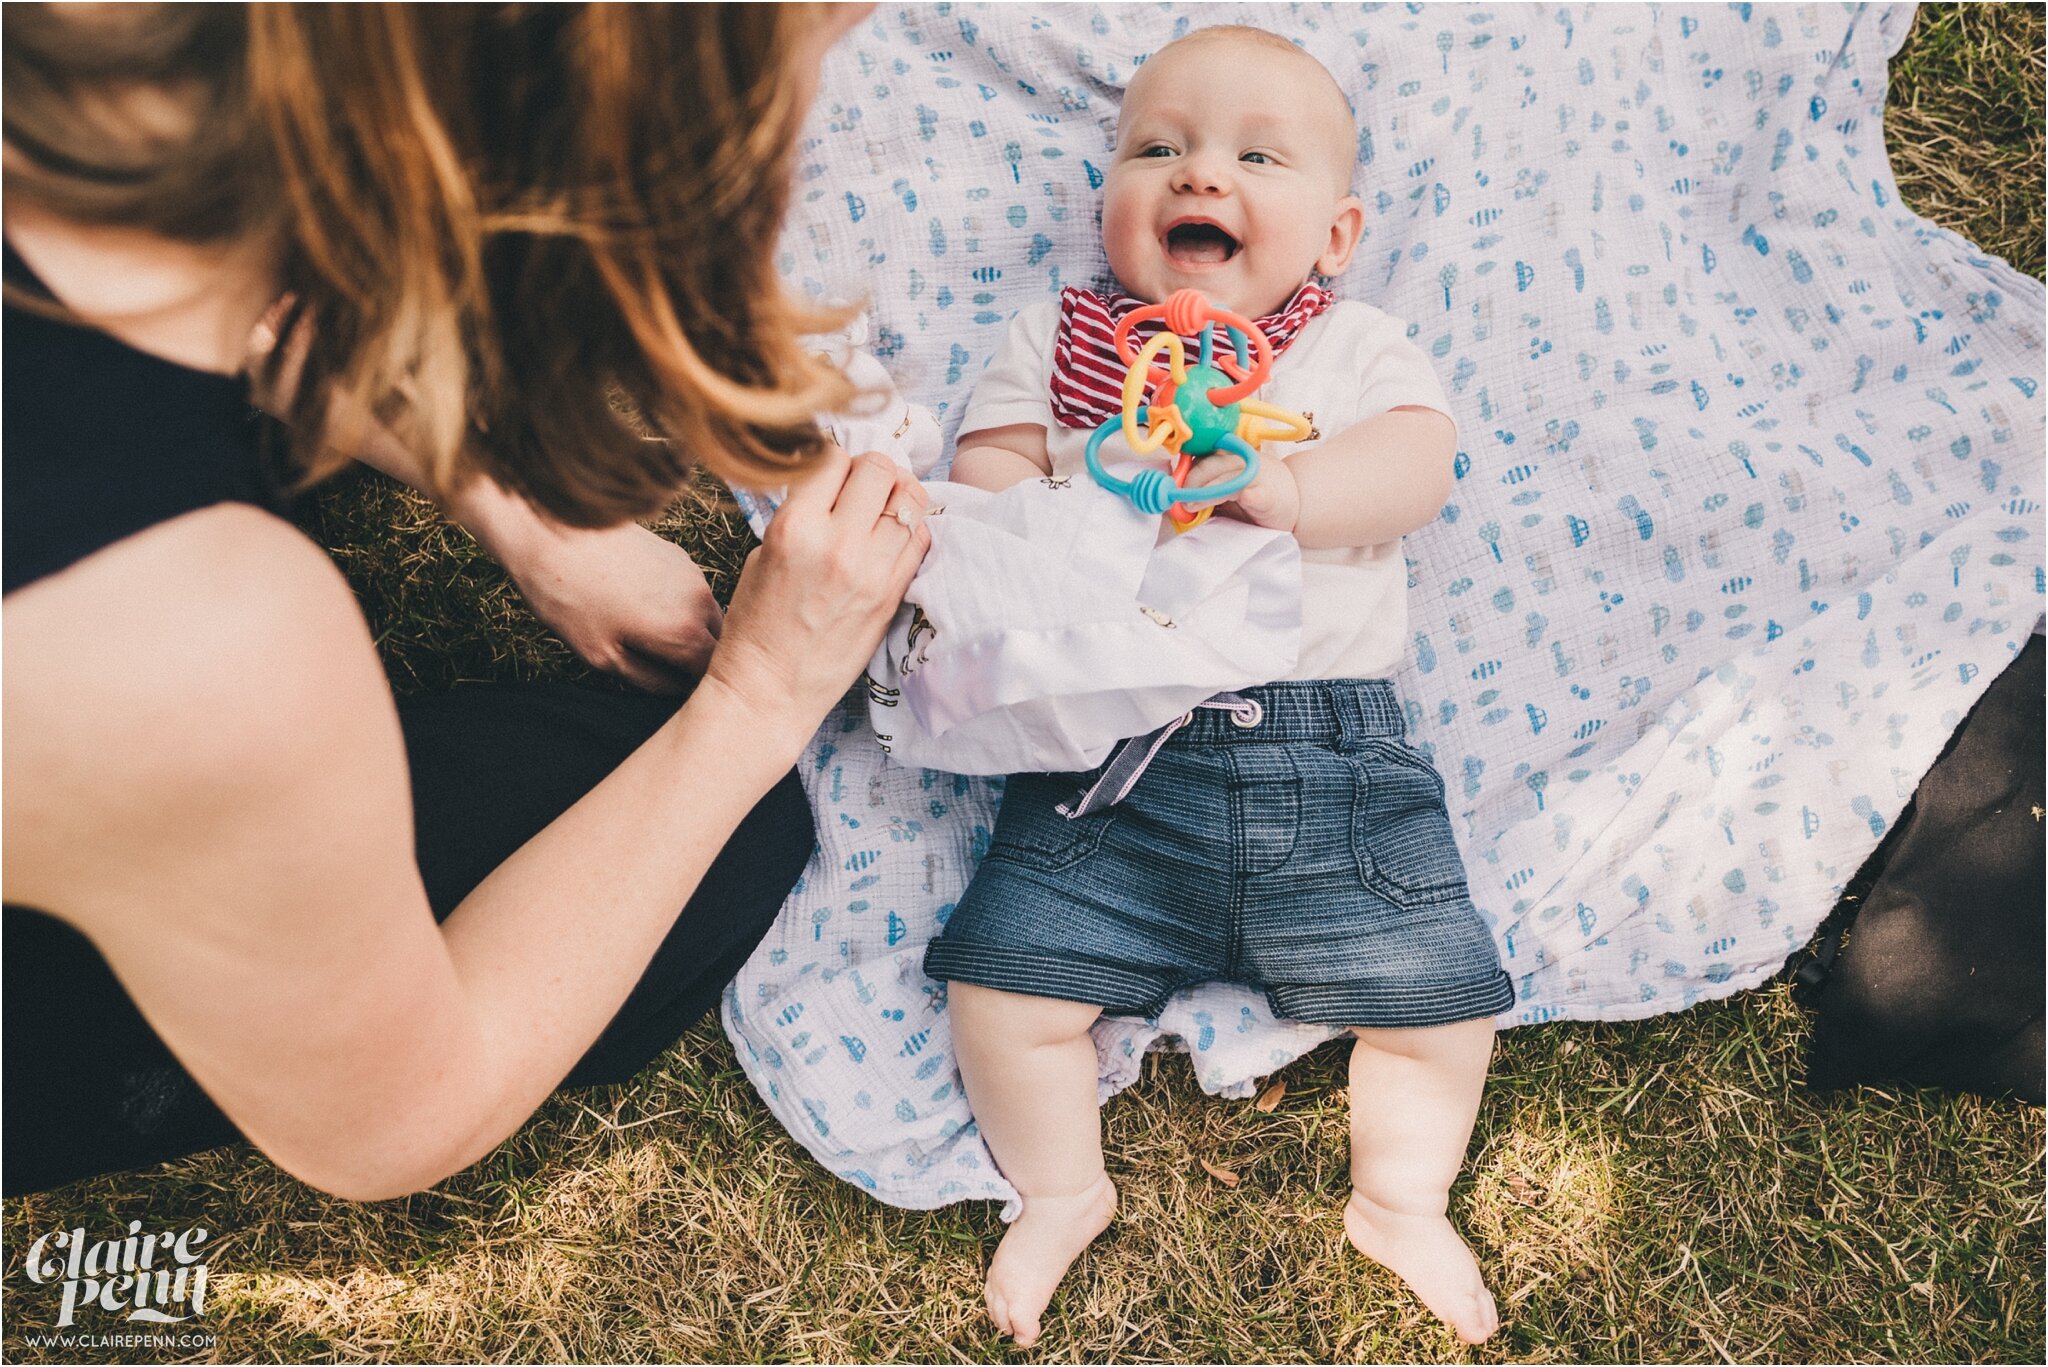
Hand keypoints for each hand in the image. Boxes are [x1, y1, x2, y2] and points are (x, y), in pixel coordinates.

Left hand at [497, 518, 724, 692]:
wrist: (551, 532)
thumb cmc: (569, 599)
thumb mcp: (602, 657)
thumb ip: (649, 680)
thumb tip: (676, 688)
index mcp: (685, 631)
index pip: (711, 673)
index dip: (692, 686)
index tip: (667, 686)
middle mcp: (700, 599)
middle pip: (717, 644)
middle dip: (696, 659)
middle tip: (656, 663)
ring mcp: (691, 573)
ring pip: (708, 616)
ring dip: (691, 631)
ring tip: (647, 632)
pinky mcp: (679, 555)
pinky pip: (692, 592)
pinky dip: (680, 605)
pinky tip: (641, 603)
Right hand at [703, 448, 931, 734]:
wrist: (770, 691)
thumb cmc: (756, 625)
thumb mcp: (764, 555)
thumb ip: (802, 514)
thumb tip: (836, 489)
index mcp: (794, 526)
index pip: (833, 458)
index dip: (833, 462)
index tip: (832, 475)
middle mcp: (838, 542)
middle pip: (879, 468)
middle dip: (871, 470)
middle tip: (863, 488)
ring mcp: (872, 570)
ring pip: (910, 498)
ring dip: (899, 495)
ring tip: (885, 509)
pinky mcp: (893, 595)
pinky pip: (920, 539)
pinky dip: (912, 529)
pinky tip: (894, 538)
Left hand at [1183, 450, 1301, 532]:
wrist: (1297, 501)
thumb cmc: (1255, 497)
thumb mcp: (1225, 491)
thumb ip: (1203, 491)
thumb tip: (1173, 499)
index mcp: (1228, 457)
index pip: (1201, 456)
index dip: (1183, 469)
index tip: (1169, 484)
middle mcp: (1242, 461)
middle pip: (1212, 464)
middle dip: (1192, 480)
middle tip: (1179, 498)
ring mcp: (1258, 477)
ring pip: (1229, 477)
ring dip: (1209, 490)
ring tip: (1193, 504)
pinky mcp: (1270, 496)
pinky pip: (1258, 493)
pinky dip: (1250, 496)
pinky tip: (1243, 500)